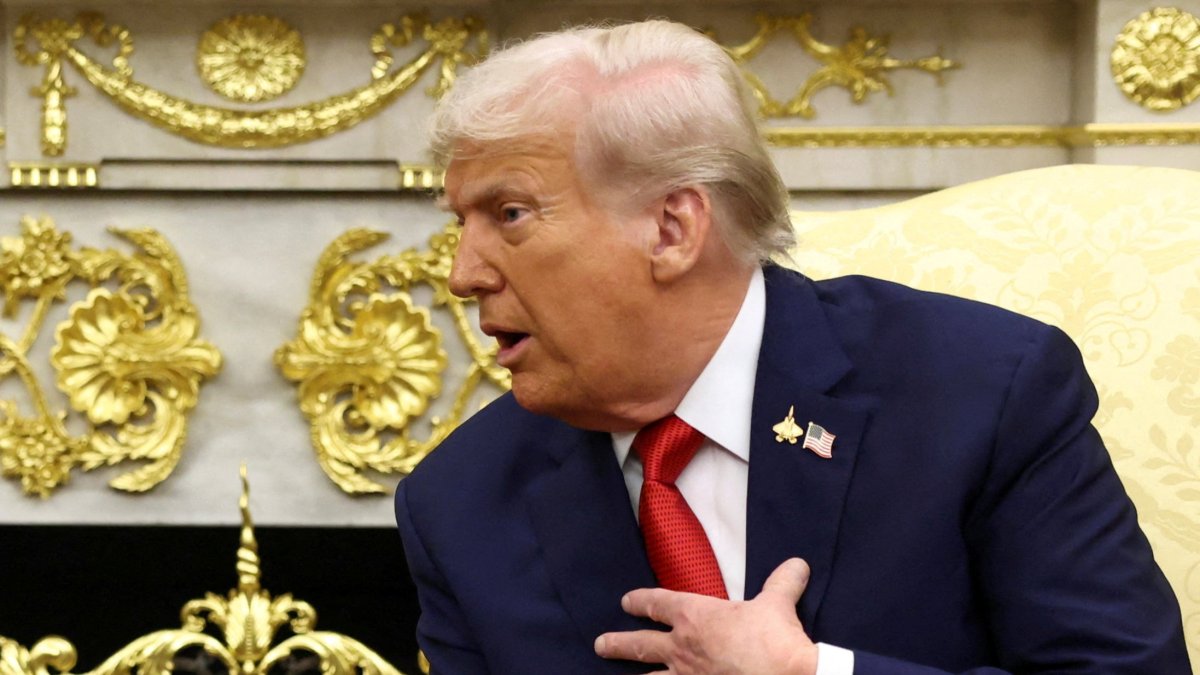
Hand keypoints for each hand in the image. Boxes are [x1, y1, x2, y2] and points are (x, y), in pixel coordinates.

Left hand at [594, 558, 817, 674]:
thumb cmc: (775, 639)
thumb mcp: (778, 604)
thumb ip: (782, 582)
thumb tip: (797, 564)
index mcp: (696, 616)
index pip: (658, 603)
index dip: (640, 601)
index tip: (627, 601)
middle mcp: (683, 647)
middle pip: (641, 644)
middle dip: (619, 642)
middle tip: (600, 643)